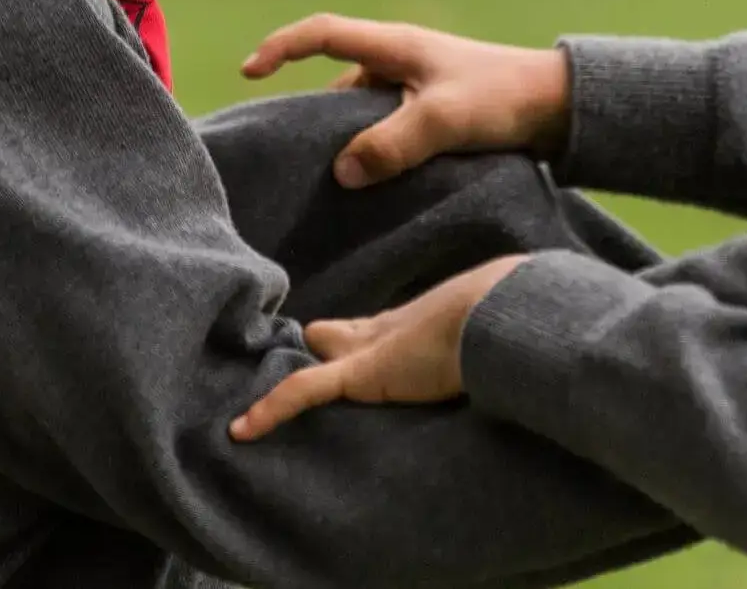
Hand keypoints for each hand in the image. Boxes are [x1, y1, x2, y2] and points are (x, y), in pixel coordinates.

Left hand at [228, 255, 527, 440]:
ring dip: (284, 380)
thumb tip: (497, 358)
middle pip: (330, 341)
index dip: (341, 343)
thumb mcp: (480, 337)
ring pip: (311, 362)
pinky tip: (242, 430)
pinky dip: (271, 410)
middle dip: (311, 353)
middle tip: (275, 365)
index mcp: (409, 324)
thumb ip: (469, 345)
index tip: (321, 348)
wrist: (505, 316)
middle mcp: (382, 333)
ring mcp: (368, 351)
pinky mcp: (361, 373)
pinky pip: (303, 391)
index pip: (361, 334)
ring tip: (245, 408)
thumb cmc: (505, 321)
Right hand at [240, 15, 569, 186]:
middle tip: (289, 151)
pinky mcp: (435, 113)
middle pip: (336, 79)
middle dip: (309, 111)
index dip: (281, 48)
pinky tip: (372, 185)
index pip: (322, 33)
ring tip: (329, 180)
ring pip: (363, 111)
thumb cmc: (504, 100)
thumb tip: (342, 171)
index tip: (249, 73)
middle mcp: (400, 61)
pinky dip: (373, 151)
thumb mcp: (444, 120)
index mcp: (395, 45)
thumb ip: (391, 144)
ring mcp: (418, 87)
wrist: (562, 107)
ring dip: (347, 139)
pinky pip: (387, 129)